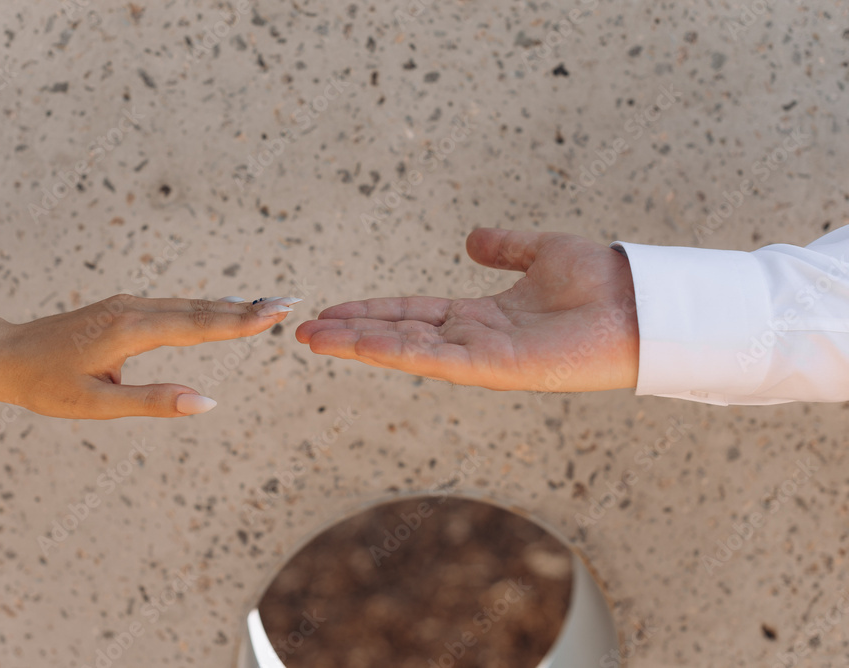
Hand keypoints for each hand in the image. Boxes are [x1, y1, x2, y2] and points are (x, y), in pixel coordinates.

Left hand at [0, 294, 299, 418]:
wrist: (3, 354)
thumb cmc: (44, 384)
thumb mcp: (96, 405)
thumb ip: (154, 401)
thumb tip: (207, 401)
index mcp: (128, 330)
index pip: (196, 325)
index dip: (239, 322)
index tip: (275, 313)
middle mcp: (132, 309)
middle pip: (199, 309)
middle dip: (246, 308)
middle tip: (289, 303)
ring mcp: (127, 304)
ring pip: (188, 305)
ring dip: (230, 306)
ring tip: (268, 305)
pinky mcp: (123, 307)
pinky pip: (174, 306)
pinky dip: (205, 307)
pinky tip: (223, 307)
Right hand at [296, 229, 638, 392]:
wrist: (641, 302)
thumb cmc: (601, 281)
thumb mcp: (542, 251)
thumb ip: (505, 247)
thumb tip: (471, 238)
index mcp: (481, 316)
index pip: (412, 313)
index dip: (371, 312)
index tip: (332, 310)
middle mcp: (474, 339)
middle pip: (399, 334)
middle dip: (350, 333)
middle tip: (303, 331)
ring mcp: (481, 357)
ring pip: (406, 350)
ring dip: (357, 344)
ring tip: (313, 338)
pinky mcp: (495, 368)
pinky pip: (434, 359)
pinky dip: (393, 351)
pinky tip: (358, 344)